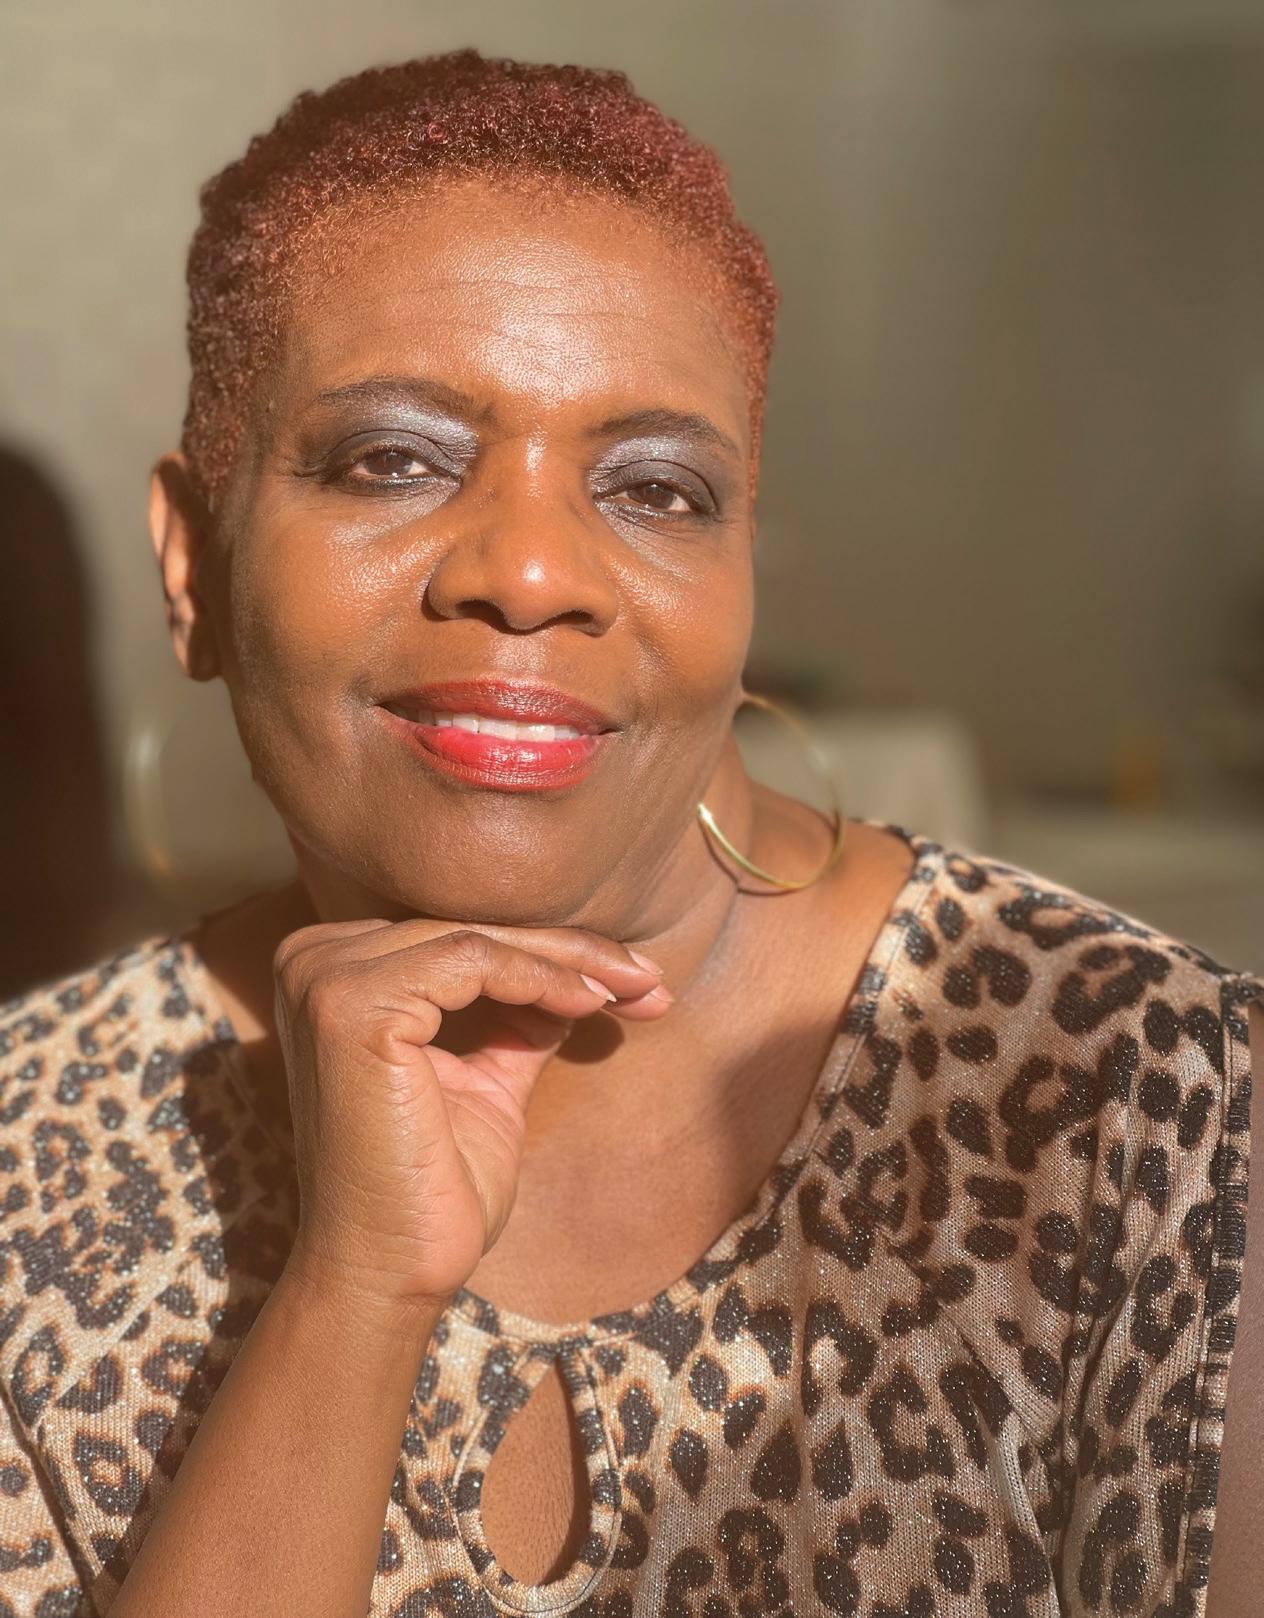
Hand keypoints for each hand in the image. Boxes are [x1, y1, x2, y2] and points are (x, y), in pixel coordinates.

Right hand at [272, 918, 668, 1313]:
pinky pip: (470, 961)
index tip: (639, 980)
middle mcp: (313, 960)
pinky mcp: (350, 1005)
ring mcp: (324, 978)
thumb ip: (515, 1022)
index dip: (554, 954)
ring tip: (637, 991)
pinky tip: (592, 1004)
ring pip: (478, 939)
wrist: (389, 1273)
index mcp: (334, 972)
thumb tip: (579, 976)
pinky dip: (541, 978)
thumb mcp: (486, 1083)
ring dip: (570, 963)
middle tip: (653, 979)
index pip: (461, 939)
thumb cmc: (431, 1190)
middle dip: (575, 954)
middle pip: (471, 932)